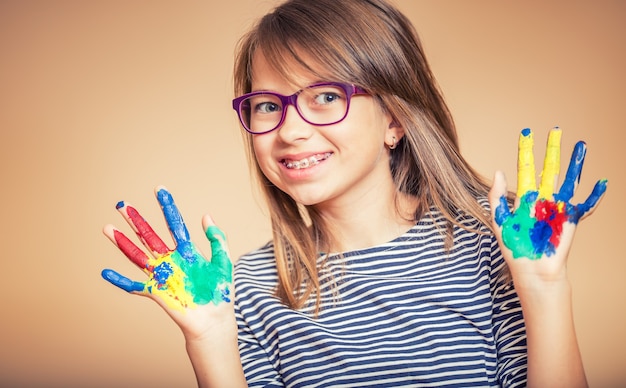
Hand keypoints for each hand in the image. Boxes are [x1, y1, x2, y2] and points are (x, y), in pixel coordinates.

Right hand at [101, 186, 233, 335]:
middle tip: (123, 204)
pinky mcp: (156, 292)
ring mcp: (162, 276)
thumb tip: (206, 216)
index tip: (159, 190)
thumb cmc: (220, 293)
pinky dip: (120, 281)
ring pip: (138, 255)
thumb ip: (217, 239)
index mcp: (188, 252)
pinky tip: (106, 272)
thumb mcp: (223, 261)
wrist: (214, 320)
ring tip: (108, 228)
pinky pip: (135, 286)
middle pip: (150, 236)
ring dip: (123, 242)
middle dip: (137, 220)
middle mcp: (172, 260)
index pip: (175, 224)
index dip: (167, 207)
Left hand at [489, 128, 606, 280]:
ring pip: (569, 180)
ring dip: (575, 163)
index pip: (525, 169)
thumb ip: (497, 196)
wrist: (532, 270)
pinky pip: (587, 205)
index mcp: (523, 197)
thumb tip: (499, 172)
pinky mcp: (571, 219)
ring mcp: (558, 207)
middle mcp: (542, 198)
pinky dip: (596, 195)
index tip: (526, 133)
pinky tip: (603, 182)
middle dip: (552, 150)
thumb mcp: (499, 220)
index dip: (526, 152)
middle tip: (555, 130)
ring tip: (581, 145)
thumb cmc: (514, 248)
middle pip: (548, 169)